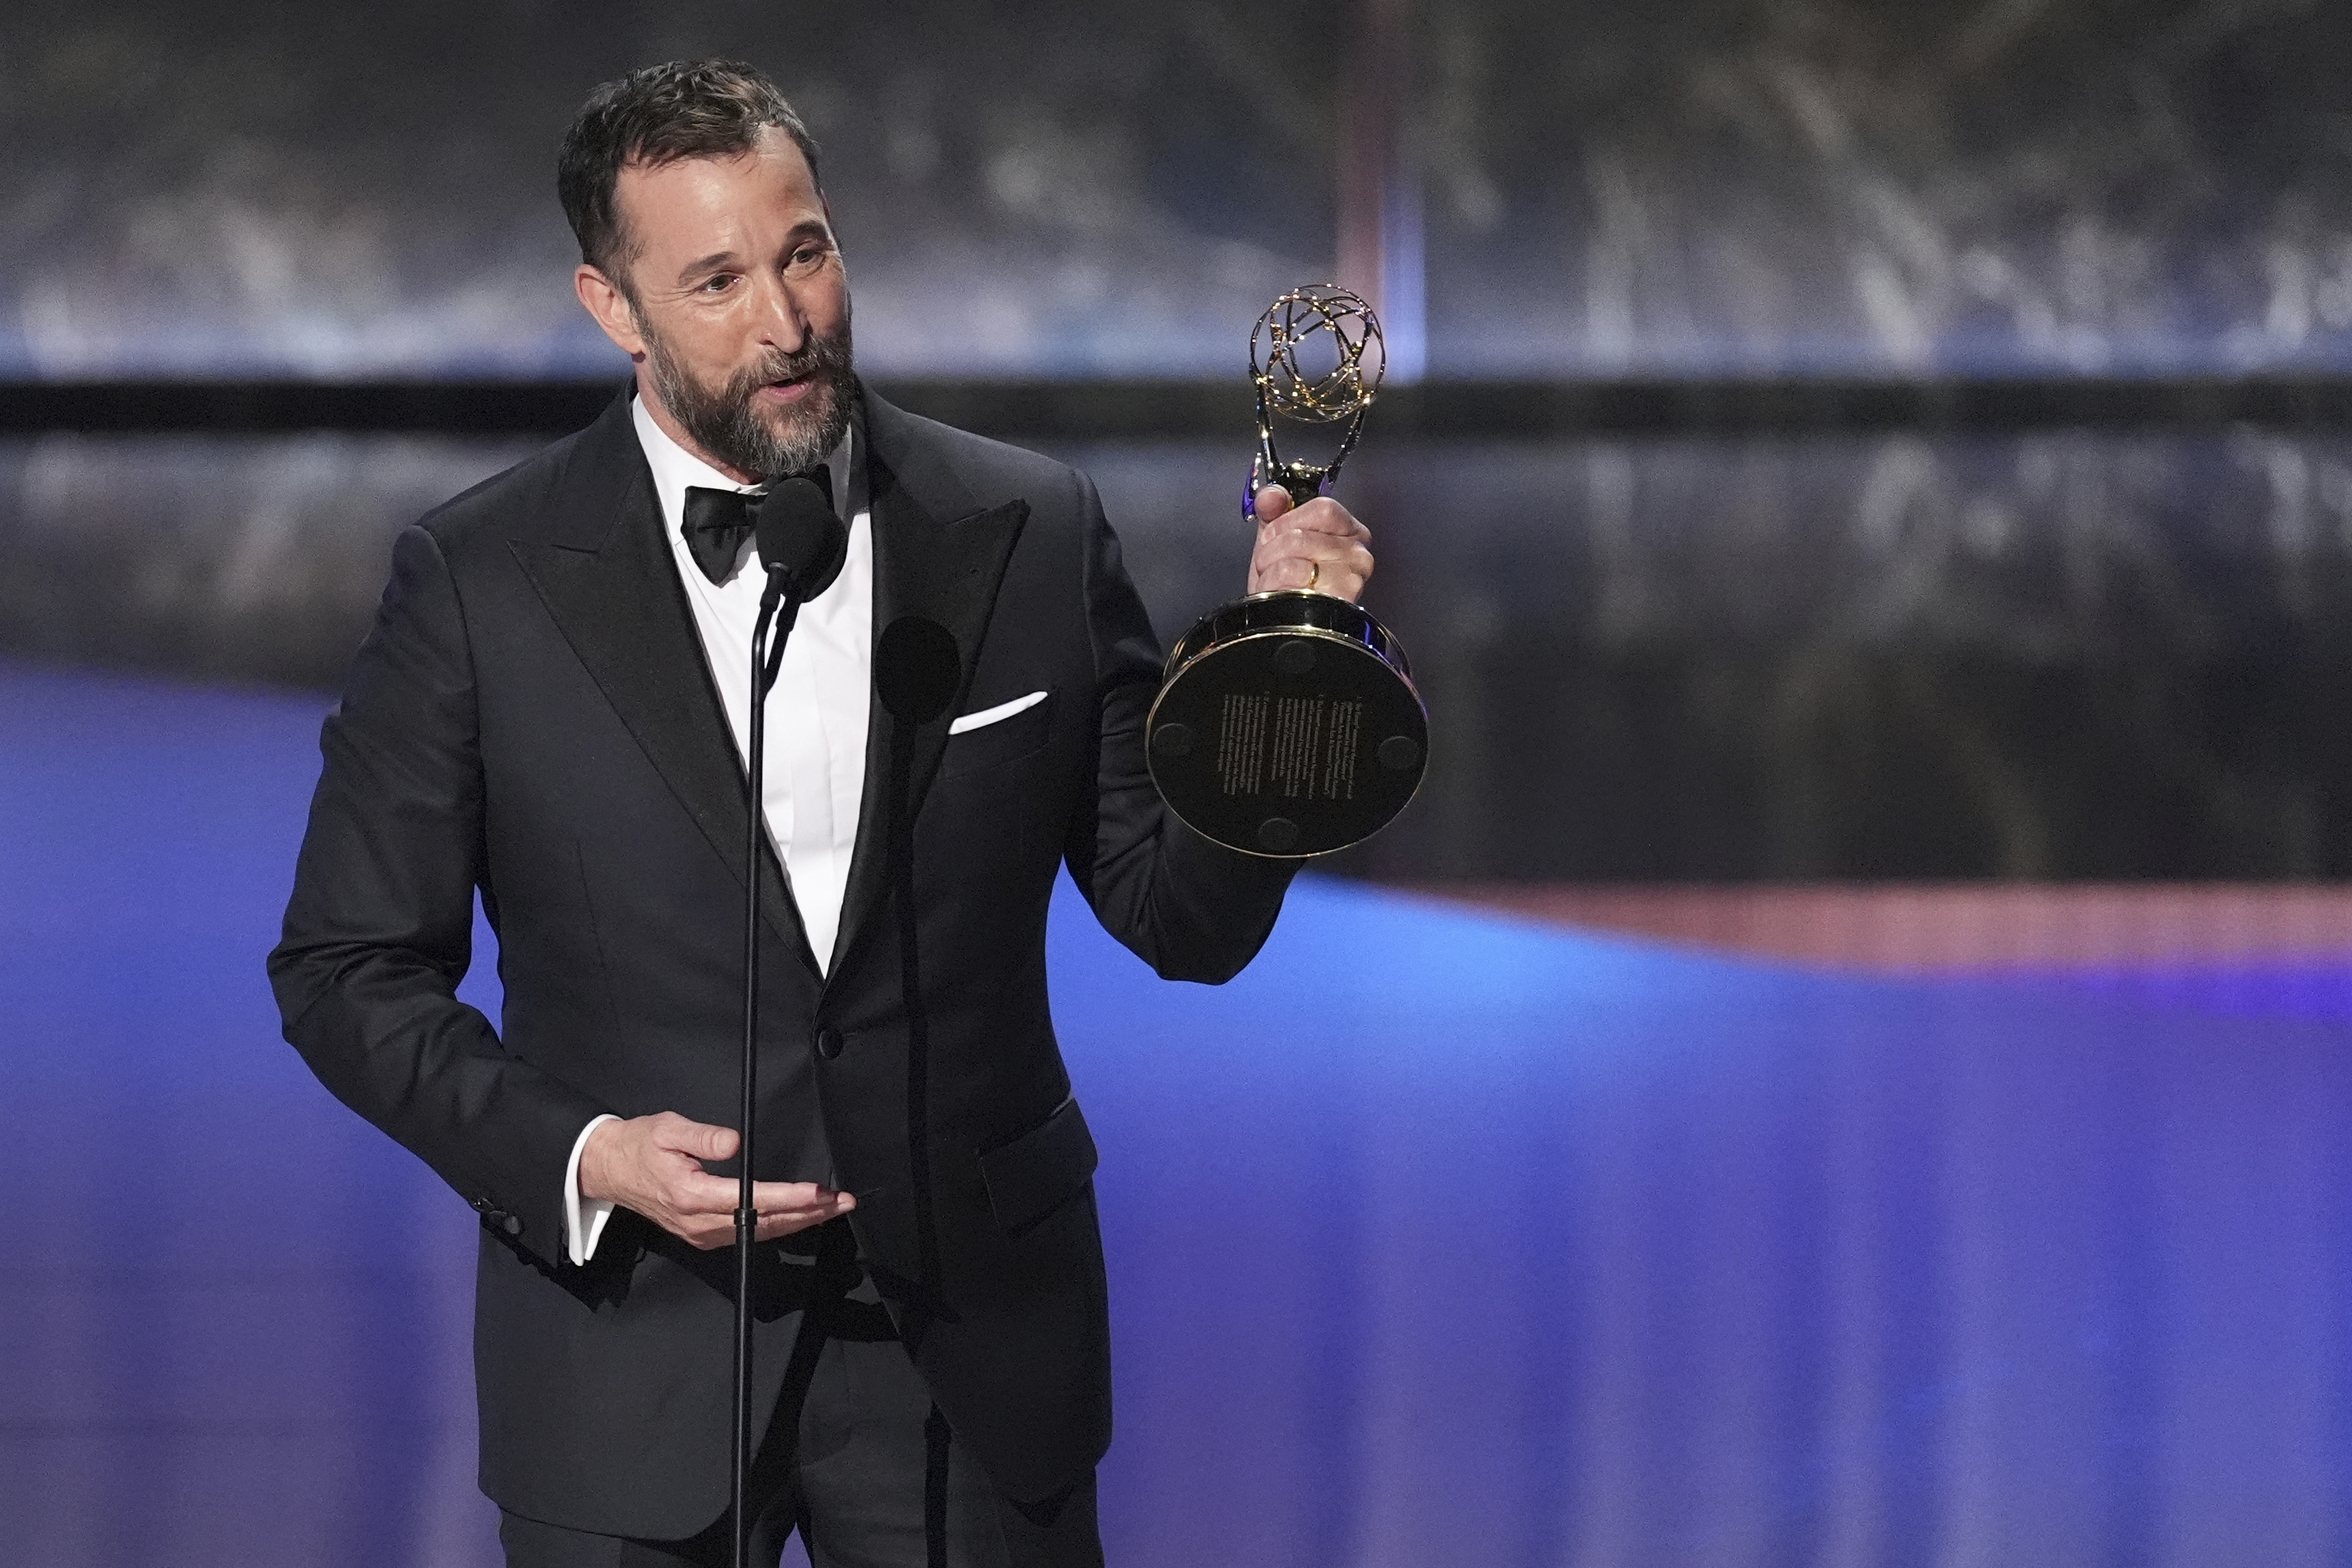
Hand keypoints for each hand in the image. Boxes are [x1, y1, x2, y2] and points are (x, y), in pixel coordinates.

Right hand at [579, 1111, 854, 1249]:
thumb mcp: (667, 1129)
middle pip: (765, 1223)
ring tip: (832, 1209)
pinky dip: (779, 1226)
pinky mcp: (703, 1235)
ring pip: (760, 1233)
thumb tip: (734, 1142)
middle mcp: (700, 1222)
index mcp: (692, 1195)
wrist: (610, 1169)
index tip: (819, 1193)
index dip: (789, 1197)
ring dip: (799, 1222)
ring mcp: (702, 1233)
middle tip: (844, 1202)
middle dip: (808, 1213)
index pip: (752, 1200)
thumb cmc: (640, 1146)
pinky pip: (749, 1235)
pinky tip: (801, 1217)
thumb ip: (703, 1135)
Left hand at [1247, 485, 1374, 601]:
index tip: (1276, 532)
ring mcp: (1351, 579)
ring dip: (1271, 572)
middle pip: (1301, 536)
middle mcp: (1357, 554)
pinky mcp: (1338, 601)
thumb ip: (1273, 508)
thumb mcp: (1278, 535)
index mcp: (1349, 530)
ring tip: (1278, 580)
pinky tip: (1283, 594)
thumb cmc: (1287, 580)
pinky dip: (1275, 587)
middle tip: (1273, 561)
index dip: (1289, 519)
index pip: (1323, 509)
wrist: (1283, 619)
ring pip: (1292, 561)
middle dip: (1273, 549)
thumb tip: (1271, 495)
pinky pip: (1292, 582)